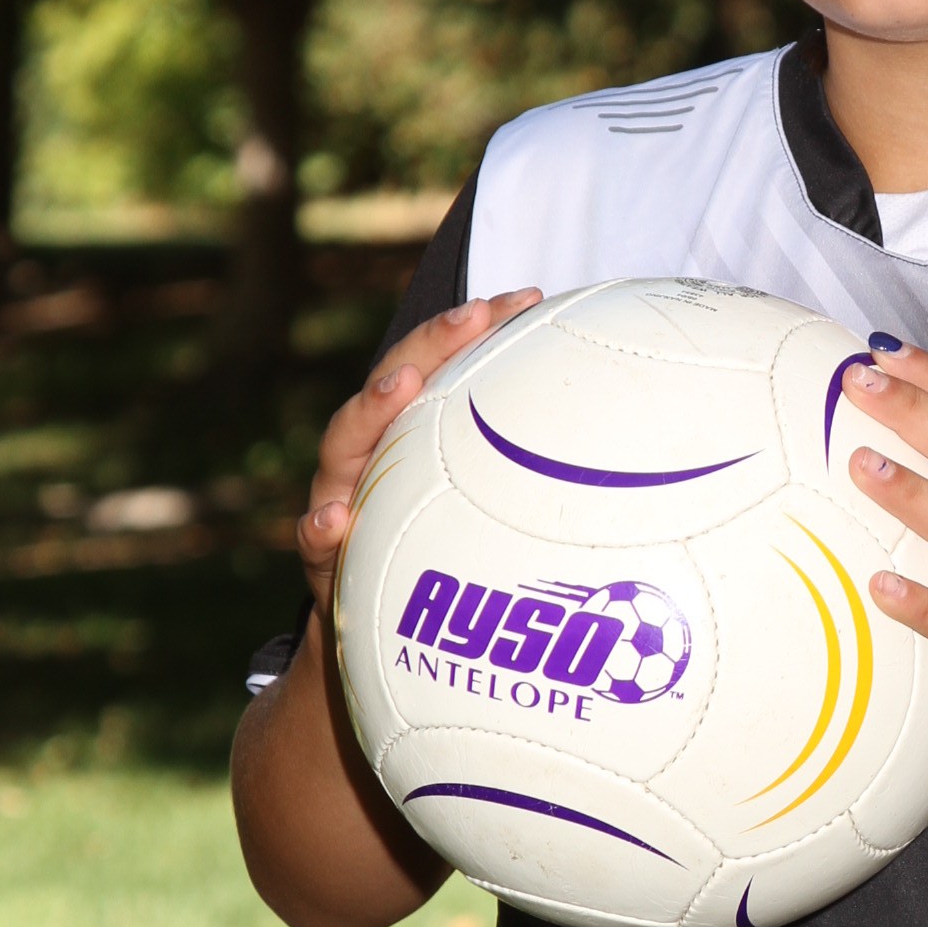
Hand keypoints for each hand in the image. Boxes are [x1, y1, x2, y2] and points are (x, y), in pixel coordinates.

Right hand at [297, 292, 542, 612]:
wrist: (374, 628)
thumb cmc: (433, 553)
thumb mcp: (474, 509)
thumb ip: (515, 475)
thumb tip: (611, 449)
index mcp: (407, 433)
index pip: (440, 364)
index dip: (477, 329)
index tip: (526, 298)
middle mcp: (370, 453)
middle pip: (394, 383)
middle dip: (432, 344)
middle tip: (474, 315)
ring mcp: (339, 496)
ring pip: (345, 443)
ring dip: (372, 409)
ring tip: (401, 387)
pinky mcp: (324, 555)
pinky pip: (315, 538)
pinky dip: (322, 526)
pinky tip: (335, 519)